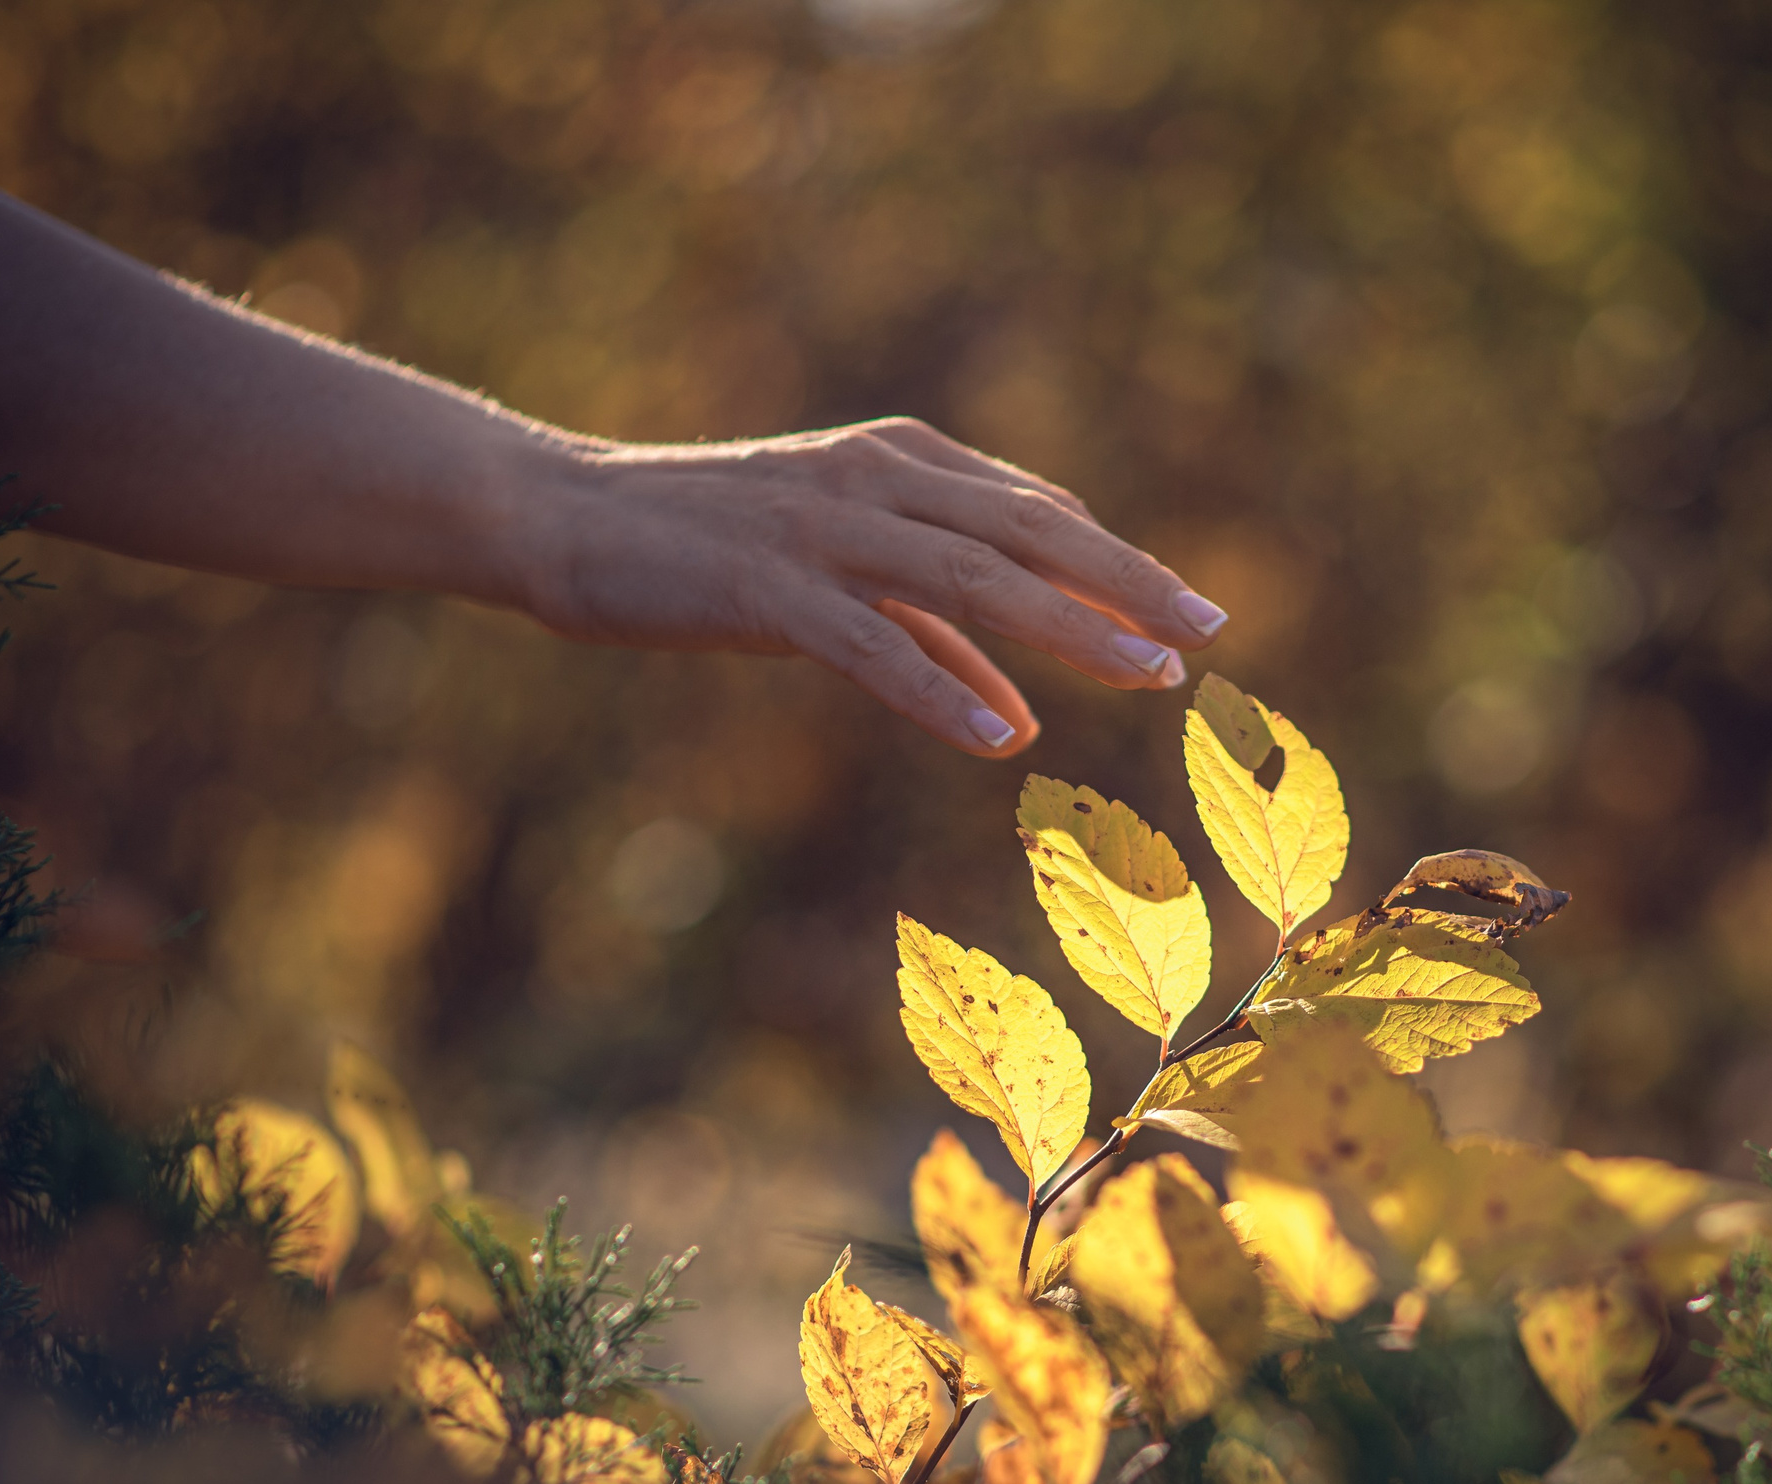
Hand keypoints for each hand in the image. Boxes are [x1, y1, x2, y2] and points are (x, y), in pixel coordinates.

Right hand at [522, 417, 1229, 755]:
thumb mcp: (834, 583)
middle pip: (1027, 532)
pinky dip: (939, 685)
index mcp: (897, 463)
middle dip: (1126, 584)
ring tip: (1148, 675)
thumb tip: (1020, 711)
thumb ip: (930, 633)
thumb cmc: (702, 554)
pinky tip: (1000, 733)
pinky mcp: (764, 585)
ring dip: (1067, 628)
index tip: (1187, 614)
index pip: (1033, 512)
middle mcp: (873, 480)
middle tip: (1209, 633)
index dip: (1114, 564)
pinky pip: (870, 642)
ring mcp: (820, 528)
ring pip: (970, 577)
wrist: (562, 520)